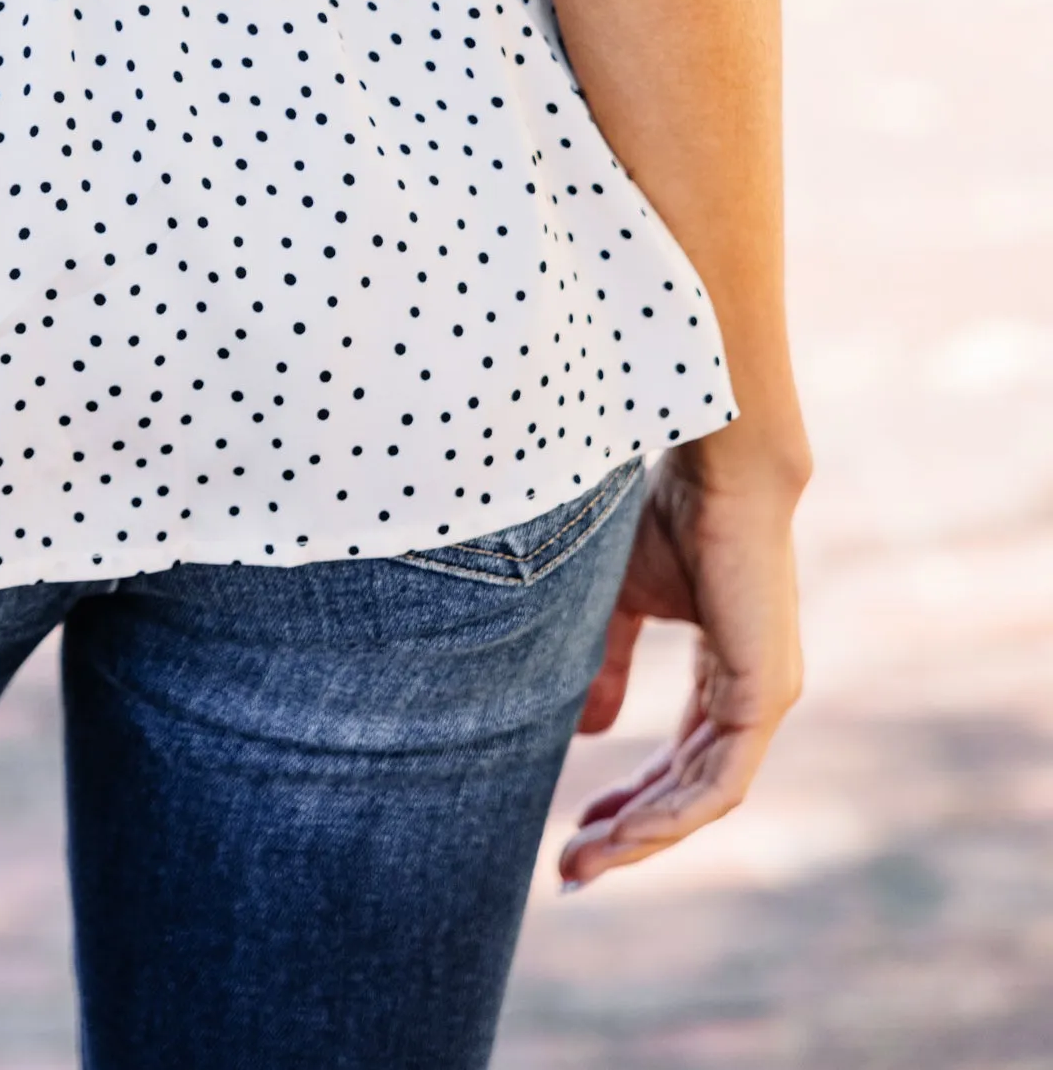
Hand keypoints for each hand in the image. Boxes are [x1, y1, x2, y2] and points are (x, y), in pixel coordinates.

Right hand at [558, 433, 806, 886]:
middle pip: (688, 792)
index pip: (679, 761)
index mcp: (727, 674)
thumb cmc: (670, 516)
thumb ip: (609, 665)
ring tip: (585, 860)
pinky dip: (671, 814)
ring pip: (703, 798)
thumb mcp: (623, 603)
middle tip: (571, 868)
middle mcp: (752, 698)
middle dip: (629, 834)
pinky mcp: (766, 697)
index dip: (629, 799)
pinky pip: (720, 783)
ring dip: (642, 835)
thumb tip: (587, 733)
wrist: (716, 468)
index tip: (576, 830)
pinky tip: (625, 833)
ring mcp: (765, 700)